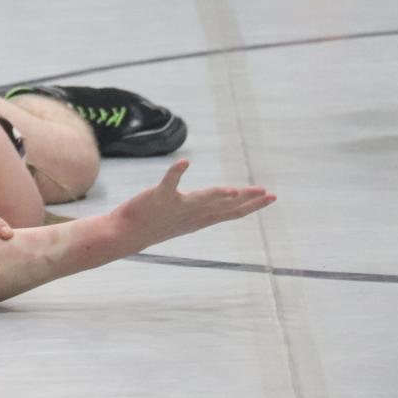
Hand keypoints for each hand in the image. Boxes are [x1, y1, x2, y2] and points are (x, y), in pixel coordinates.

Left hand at [112, 159, 274, 248]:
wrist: (126, 234)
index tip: (271, 197)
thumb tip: (223, 200)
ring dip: (217, 195)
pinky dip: (175, 173)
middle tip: (268, 193)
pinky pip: (168, 184)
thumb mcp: (185, 220)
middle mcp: (192, 215)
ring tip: (234, 190)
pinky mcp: (158, 198)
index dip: (252, 205)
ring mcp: (176, 207)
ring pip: (201, 200)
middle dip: (246, 200)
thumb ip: (205, 210)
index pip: (231, 213)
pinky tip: (183, 163)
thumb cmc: (155, 225)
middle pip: (223, 207)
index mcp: (200, 219)